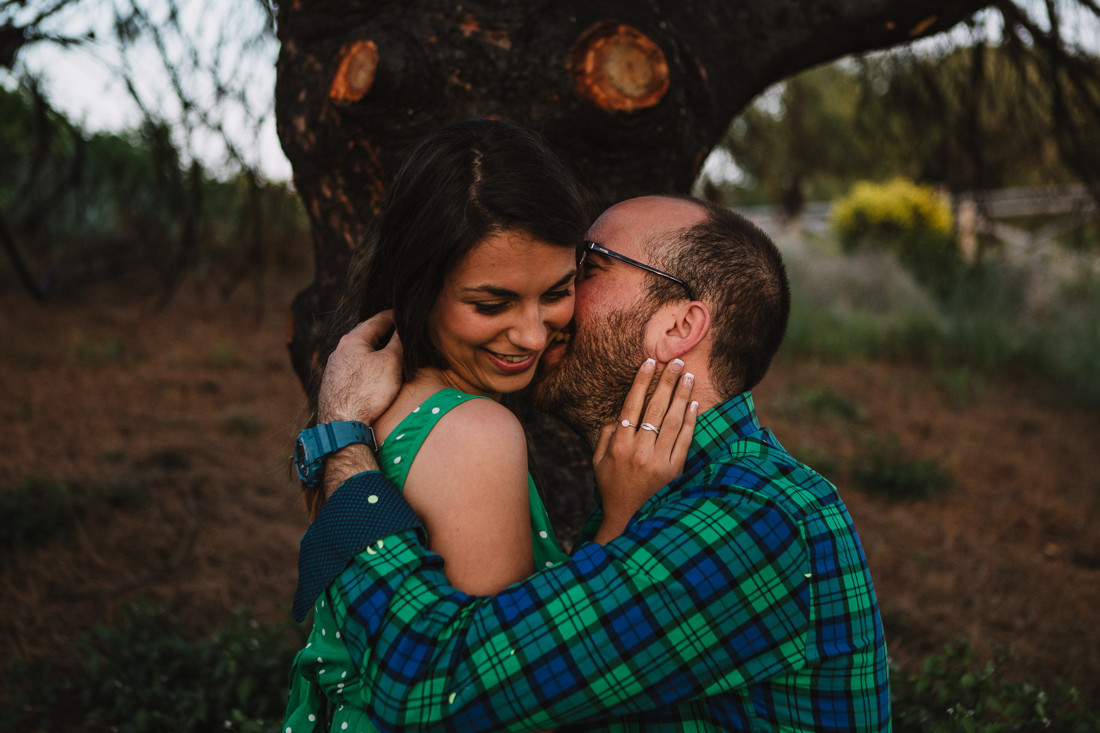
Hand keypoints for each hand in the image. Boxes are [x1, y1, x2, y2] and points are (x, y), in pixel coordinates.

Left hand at [317, 311, 402, 495]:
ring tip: (389, 353)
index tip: (404, 314)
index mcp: (352, 340)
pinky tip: (374, 375)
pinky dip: (367, 366)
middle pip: (366, 336)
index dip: (394, 316)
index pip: (377, 320)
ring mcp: (334, 369)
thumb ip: (398, 342)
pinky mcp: (334, 386)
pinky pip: (354, 369)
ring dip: (374, 351)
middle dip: (383, 333)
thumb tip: (403, 329)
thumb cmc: (367, 392)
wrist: (342, 425)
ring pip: (359, 353)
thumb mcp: (391, 362)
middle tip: (399, 330)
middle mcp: (339, 351)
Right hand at [591, 358, 697, 542]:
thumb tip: (617, 416)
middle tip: (676, 362)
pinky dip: (690, 420)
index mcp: (618, 445)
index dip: (641, 382)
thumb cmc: (611, 489)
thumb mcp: (598, 462)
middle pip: (656, 408)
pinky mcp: (674, 470)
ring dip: (681, 395)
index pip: (632, 405)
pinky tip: (694, 404)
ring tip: (688, 376)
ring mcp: (658, 461)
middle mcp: (639, 450)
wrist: (628, 520)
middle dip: (666, 382)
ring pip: (672, 420)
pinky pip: (684, 440)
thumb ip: (605, 436)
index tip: (649, 362)